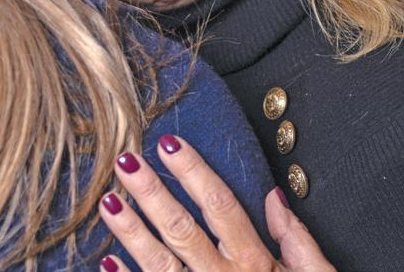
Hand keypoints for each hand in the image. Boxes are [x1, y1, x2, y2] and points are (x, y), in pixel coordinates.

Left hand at [98, 134, 333, 270]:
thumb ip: (297, 241)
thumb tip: (274, 197)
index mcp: (254, 263)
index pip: (220, 206)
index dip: (193, 171)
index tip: (168, 143)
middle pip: (182, 229)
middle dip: (150, 192)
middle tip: (125, 160)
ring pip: (160, 265)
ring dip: (131, 232)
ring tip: (108, 201)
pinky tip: (106, 262)